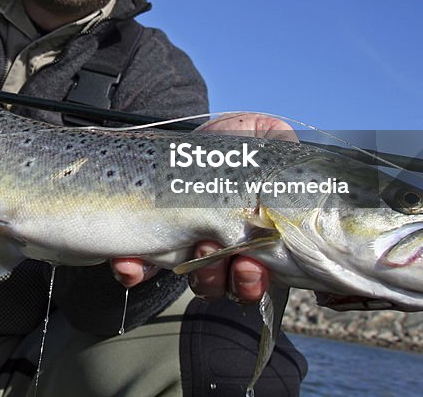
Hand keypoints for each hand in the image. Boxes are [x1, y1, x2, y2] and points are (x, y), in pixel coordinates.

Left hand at [110, 110, 297, 300]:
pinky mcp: (146, 246)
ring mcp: (187, 251)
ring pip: (198, 284)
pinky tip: (129, 265)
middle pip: (234, 287)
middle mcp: (225, 253)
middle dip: (238, 280)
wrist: (180, 141)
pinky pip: (138, 270)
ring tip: (199, 247)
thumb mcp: (263, 135)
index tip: (251, 263)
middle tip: (236, 259)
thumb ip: (283, 146)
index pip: (264, 275)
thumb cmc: (229, 143)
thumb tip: (292, 152)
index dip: (258, 280)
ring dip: (201, 275)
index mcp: (257, 238)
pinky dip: (133, 271)